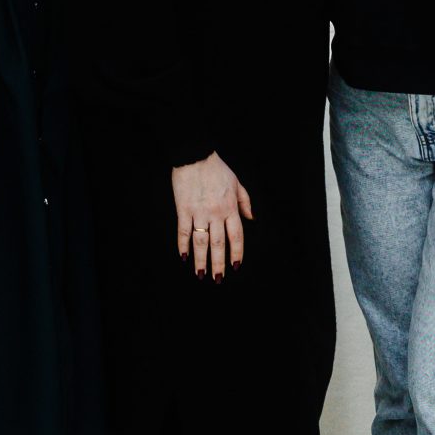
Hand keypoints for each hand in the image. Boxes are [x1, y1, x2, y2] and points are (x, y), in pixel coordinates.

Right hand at [173, 154, 253, 279]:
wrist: (195, 156)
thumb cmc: (217, 169)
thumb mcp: (237, 183)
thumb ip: (245, 202)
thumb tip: (252, 218)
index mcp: (230, 207)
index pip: (236, 236)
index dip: (236, 252)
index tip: (236, 266)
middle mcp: (216, 213)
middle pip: (218, 244)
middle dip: (219, 263)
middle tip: (218, 279)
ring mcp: (199, 212)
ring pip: (201, 242)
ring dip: (201, 260)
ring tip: (200, 274)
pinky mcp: (183, 209)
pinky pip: (183, 231)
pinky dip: (183, 245)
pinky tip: (184, 257)